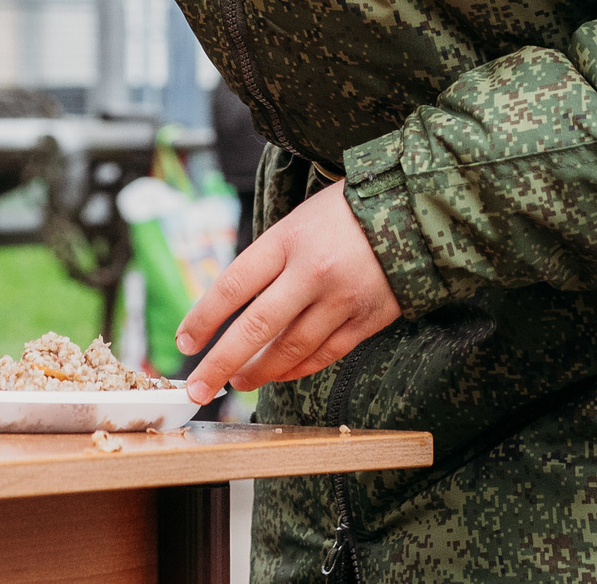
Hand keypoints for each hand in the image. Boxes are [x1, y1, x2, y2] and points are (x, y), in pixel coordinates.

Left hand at [174, 180, 400, 404]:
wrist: (412, 210)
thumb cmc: (344, 213)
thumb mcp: (297, 222)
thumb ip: (270, 262)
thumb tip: (233, 310)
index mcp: (288, 240)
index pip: (232, 285)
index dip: (203, 318)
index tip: (184, 342)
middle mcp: (312, 272)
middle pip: (256, 327)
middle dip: (220, 363)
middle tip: (197, 388)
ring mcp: (342, 299)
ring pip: (290, 349)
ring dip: (259, 372)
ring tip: (237, 382)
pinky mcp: (368, 320)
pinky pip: (325, 355)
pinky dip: (297, 369)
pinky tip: (278, 375)